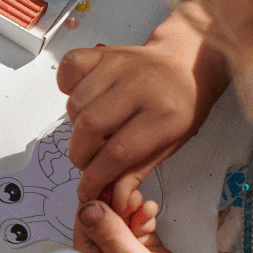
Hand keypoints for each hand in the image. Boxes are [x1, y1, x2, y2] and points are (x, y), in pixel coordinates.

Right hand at [60, 20, 228, 210]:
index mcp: (165, 115)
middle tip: (85, 161)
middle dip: (80, 154)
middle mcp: (141, 86)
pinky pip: (69, 68)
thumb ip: (138, 170)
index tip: (87, 188)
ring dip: (75, 126)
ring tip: (89, 131)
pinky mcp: (104, 52)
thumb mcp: (171, 144)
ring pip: (76, 103)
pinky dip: (66, 87)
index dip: (96, 176)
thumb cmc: (181, 106)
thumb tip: (114, 199)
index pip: (118, 152)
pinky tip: (82, 99)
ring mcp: (120, 65)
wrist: (187, 63)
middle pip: (91, 126)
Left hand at [73, 200, 248, 252]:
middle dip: (110, 209)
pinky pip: (142, 233)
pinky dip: (144, 220)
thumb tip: (86, 208)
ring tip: (139, 199)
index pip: (83, 240)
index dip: (88, 213)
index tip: (95, 186)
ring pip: (123, 230)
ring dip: (129, 212)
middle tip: (121, 188)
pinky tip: (149, 209)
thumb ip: (110, 234)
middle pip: (102, 233)